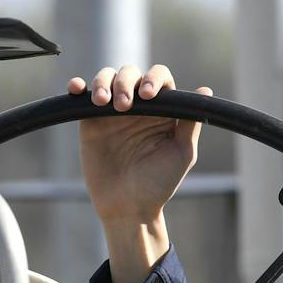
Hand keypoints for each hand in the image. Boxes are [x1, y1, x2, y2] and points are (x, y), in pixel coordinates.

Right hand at [64, 64, 211, 282]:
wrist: (129, 208)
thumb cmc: (159, 184)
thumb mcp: (182, 153)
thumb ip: (190, 123)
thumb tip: (205, 91)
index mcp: (161, 110)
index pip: (158, 78)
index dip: (153, 79)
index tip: (148, 95)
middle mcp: (137, 107)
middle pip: (129, 73)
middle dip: (126, 83)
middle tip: (124, 107)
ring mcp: (112, 113)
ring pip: (106, 79)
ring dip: (103, 82)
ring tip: (102, 102)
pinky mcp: (90, 123)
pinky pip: (81, 99)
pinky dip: (78, 88)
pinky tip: (76, 88)